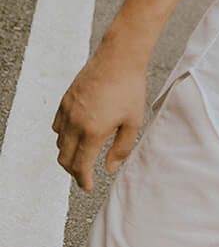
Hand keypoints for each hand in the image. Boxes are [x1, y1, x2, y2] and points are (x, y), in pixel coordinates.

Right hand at [51, 43, 149, 192]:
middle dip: (74, 171)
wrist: (118, 59)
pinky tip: (75, 136)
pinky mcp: (64, 101)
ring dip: (68, 154)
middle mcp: (74, 124)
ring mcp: (66, 112)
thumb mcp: (133, 122)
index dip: (83, 180)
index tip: (88, 187)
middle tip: (84, 176)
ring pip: (60, 143)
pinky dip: (63, 137)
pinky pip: (57, 126)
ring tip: (82, 157)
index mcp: (92, 132)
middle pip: (65, 159)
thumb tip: (109, 168)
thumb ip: (121, 148)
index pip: (80, 165)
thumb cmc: (130, 89)